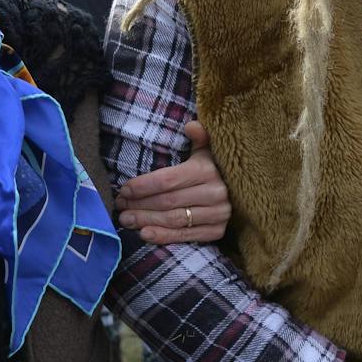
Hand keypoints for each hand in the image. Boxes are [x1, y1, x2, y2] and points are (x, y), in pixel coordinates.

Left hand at [115, 121, 229, 243]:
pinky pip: (185, 235)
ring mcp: (218, 214)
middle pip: (168, 201)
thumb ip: (199, 137)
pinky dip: (163, 236)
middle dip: (139, 204)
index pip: (168, 180)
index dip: (143, 186)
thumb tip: (191, 125)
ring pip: (174, 219)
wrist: (240, 191)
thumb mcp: (207, 150)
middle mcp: (215, 193)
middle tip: (120, 206)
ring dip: (146, 221)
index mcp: (207, 169)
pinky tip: (144, 234)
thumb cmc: (213, 168)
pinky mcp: (217, 231)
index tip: (124, 189)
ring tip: (126, 220)